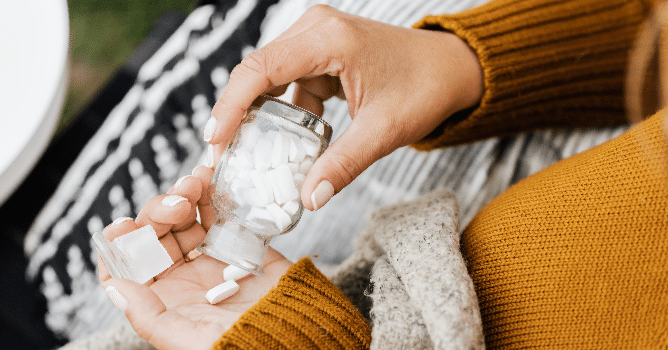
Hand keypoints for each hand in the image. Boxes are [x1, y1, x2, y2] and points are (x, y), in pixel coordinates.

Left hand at [98, 166, 292, 349]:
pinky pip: (222, 212)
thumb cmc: (242, 346)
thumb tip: (115, 287)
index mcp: (165, 299)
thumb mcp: (186, 339)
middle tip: (178, 202)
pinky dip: (214, 193)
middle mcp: (184, 275)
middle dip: (160, 210)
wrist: (296, 335)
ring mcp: (213, 256)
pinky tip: (210, 179)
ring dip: (184, 194)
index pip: (129, 266)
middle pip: (156, 233)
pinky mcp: (242, 242)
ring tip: (195, 182)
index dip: (120, 244)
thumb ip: (148, 314)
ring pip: (186, 217)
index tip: (123, 226)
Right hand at [206, 5, 483, 210]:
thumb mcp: (383, 131)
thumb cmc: (425, 89)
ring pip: (270, 77)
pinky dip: (284, 111)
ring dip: (260, 114)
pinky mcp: (322, 50)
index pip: (261, 69)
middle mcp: (316, 28)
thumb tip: (308, 199)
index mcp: (329, 39)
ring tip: (246, 155)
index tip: (215, 141)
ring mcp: (318, 36)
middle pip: (257, 71)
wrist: (452, 68)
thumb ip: (343, 165)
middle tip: (222, 156)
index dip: (231, 106)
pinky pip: (289, 81)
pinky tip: (283, 142)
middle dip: (238, 114)